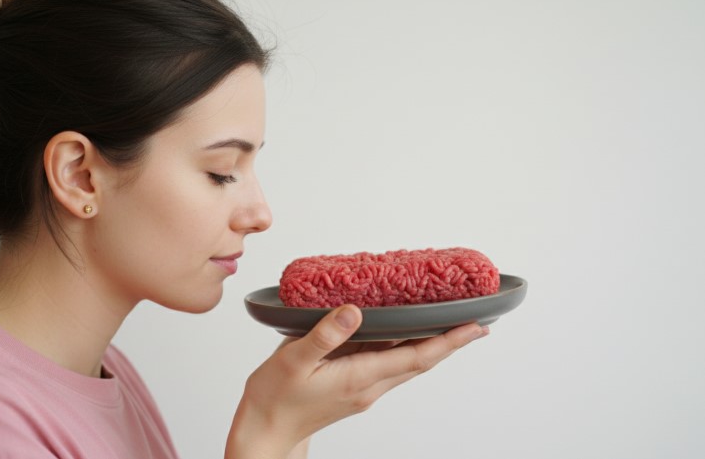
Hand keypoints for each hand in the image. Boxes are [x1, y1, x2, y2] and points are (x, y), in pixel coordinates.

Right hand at [226, 305, 487, 458]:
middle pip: (421, 363)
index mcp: (359, 378)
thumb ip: (325, 335)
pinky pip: (390, 367)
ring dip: (432, 348)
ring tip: (450, 328)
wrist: (265, 431)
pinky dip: (407, 350)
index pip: (416, 357)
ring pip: (407, 366)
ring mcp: (363, 391)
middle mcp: (369, 387)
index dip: (449, 342)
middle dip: (450, 344)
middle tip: (477, 325)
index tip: (475, 327)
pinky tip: (403, 337)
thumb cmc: (274, 399)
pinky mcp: (354, 389)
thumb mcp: (293, 360)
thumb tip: (354, 312)